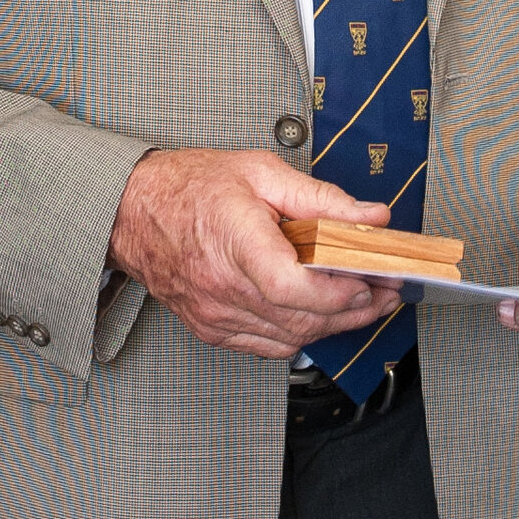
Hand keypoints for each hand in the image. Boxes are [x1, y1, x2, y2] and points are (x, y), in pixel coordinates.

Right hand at [110, 148, 396, 359]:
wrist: (131, 211)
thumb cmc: (190, 187)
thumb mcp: (260, 172)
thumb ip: (320, 198)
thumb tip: (370, 216)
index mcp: (233, 240)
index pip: (291, 287)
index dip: (338, 293)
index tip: (370, 281)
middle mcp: (221, 286)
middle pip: (301, 319)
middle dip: (355, 310)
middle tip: (387, 291)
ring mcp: (214, 313)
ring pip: (290, 338)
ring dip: (334, 325)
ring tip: (364, 301)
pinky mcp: (211, 328)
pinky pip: (268, 345)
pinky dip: (301, 334)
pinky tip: (318, 314)